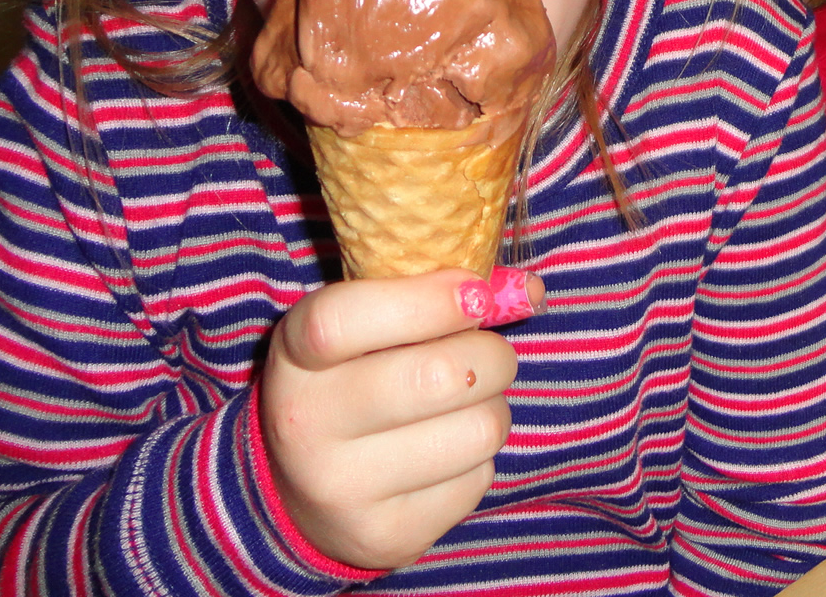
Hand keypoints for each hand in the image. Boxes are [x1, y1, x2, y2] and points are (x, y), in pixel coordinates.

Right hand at [259, 266, 542, 570]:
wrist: (300, 492)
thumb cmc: (354, 381)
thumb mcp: (362, 328)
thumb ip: (430, 294)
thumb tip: (530, 289)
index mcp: (295, 358)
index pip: (343, 321)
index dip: (427, 301)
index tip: (476, 293)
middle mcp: (306, 426)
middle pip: (440, 377)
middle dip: (492, 355)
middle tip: (487, 353)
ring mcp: (345, 489)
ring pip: (479, 429)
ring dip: (492, 408)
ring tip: (465, 406)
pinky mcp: (389, 536)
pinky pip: (480, 478)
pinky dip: (480, 457)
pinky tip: (445, 452)